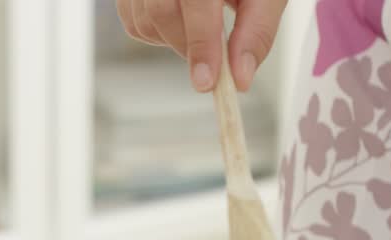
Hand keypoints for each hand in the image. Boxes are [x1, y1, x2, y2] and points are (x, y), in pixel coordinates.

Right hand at [115, 0, 287, 91]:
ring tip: (201, 31)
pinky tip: (182, 24)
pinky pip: (134, 22)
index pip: (196, 1)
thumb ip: (257, 33)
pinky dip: (158, 36)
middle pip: (160, 10)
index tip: (207, 81)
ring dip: (173, 42)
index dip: (200, 42)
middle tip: (212, 59)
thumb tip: (240, 78)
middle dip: (188, 46)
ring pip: (143, 21)